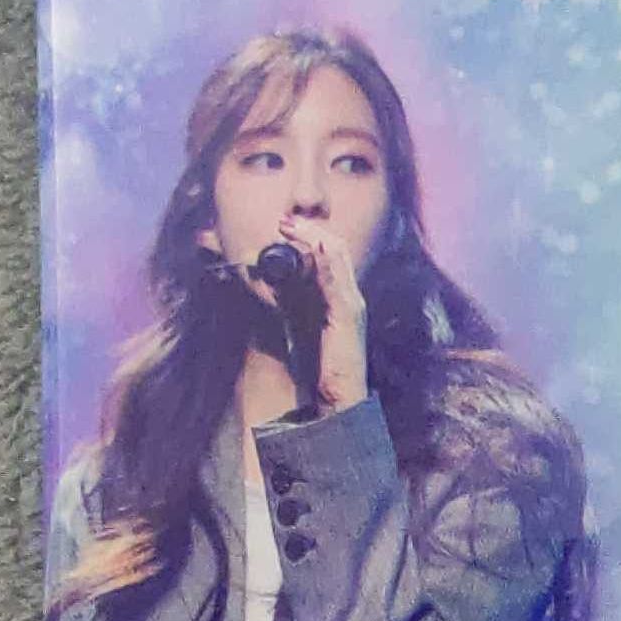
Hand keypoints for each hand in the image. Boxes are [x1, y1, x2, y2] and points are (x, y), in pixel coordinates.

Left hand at [278, 215, 368, 409]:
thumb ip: (290, 303)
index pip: (330, 256)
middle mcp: (350, 296)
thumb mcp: (301, 327)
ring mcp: (352, 304)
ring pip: (337, 257)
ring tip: (292, 228)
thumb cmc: (320, 367)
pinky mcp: (348, 316)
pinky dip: (324, 261)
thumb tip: (268, 280)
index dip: (309, 237)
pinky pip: (337, 280)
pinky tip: (312, 250)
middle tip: (285, 221)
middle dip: (310, 231)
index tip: (285, 227)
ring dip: (313, 238)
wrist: (338, 399)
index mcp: (340, 298)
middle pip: (335, 249)